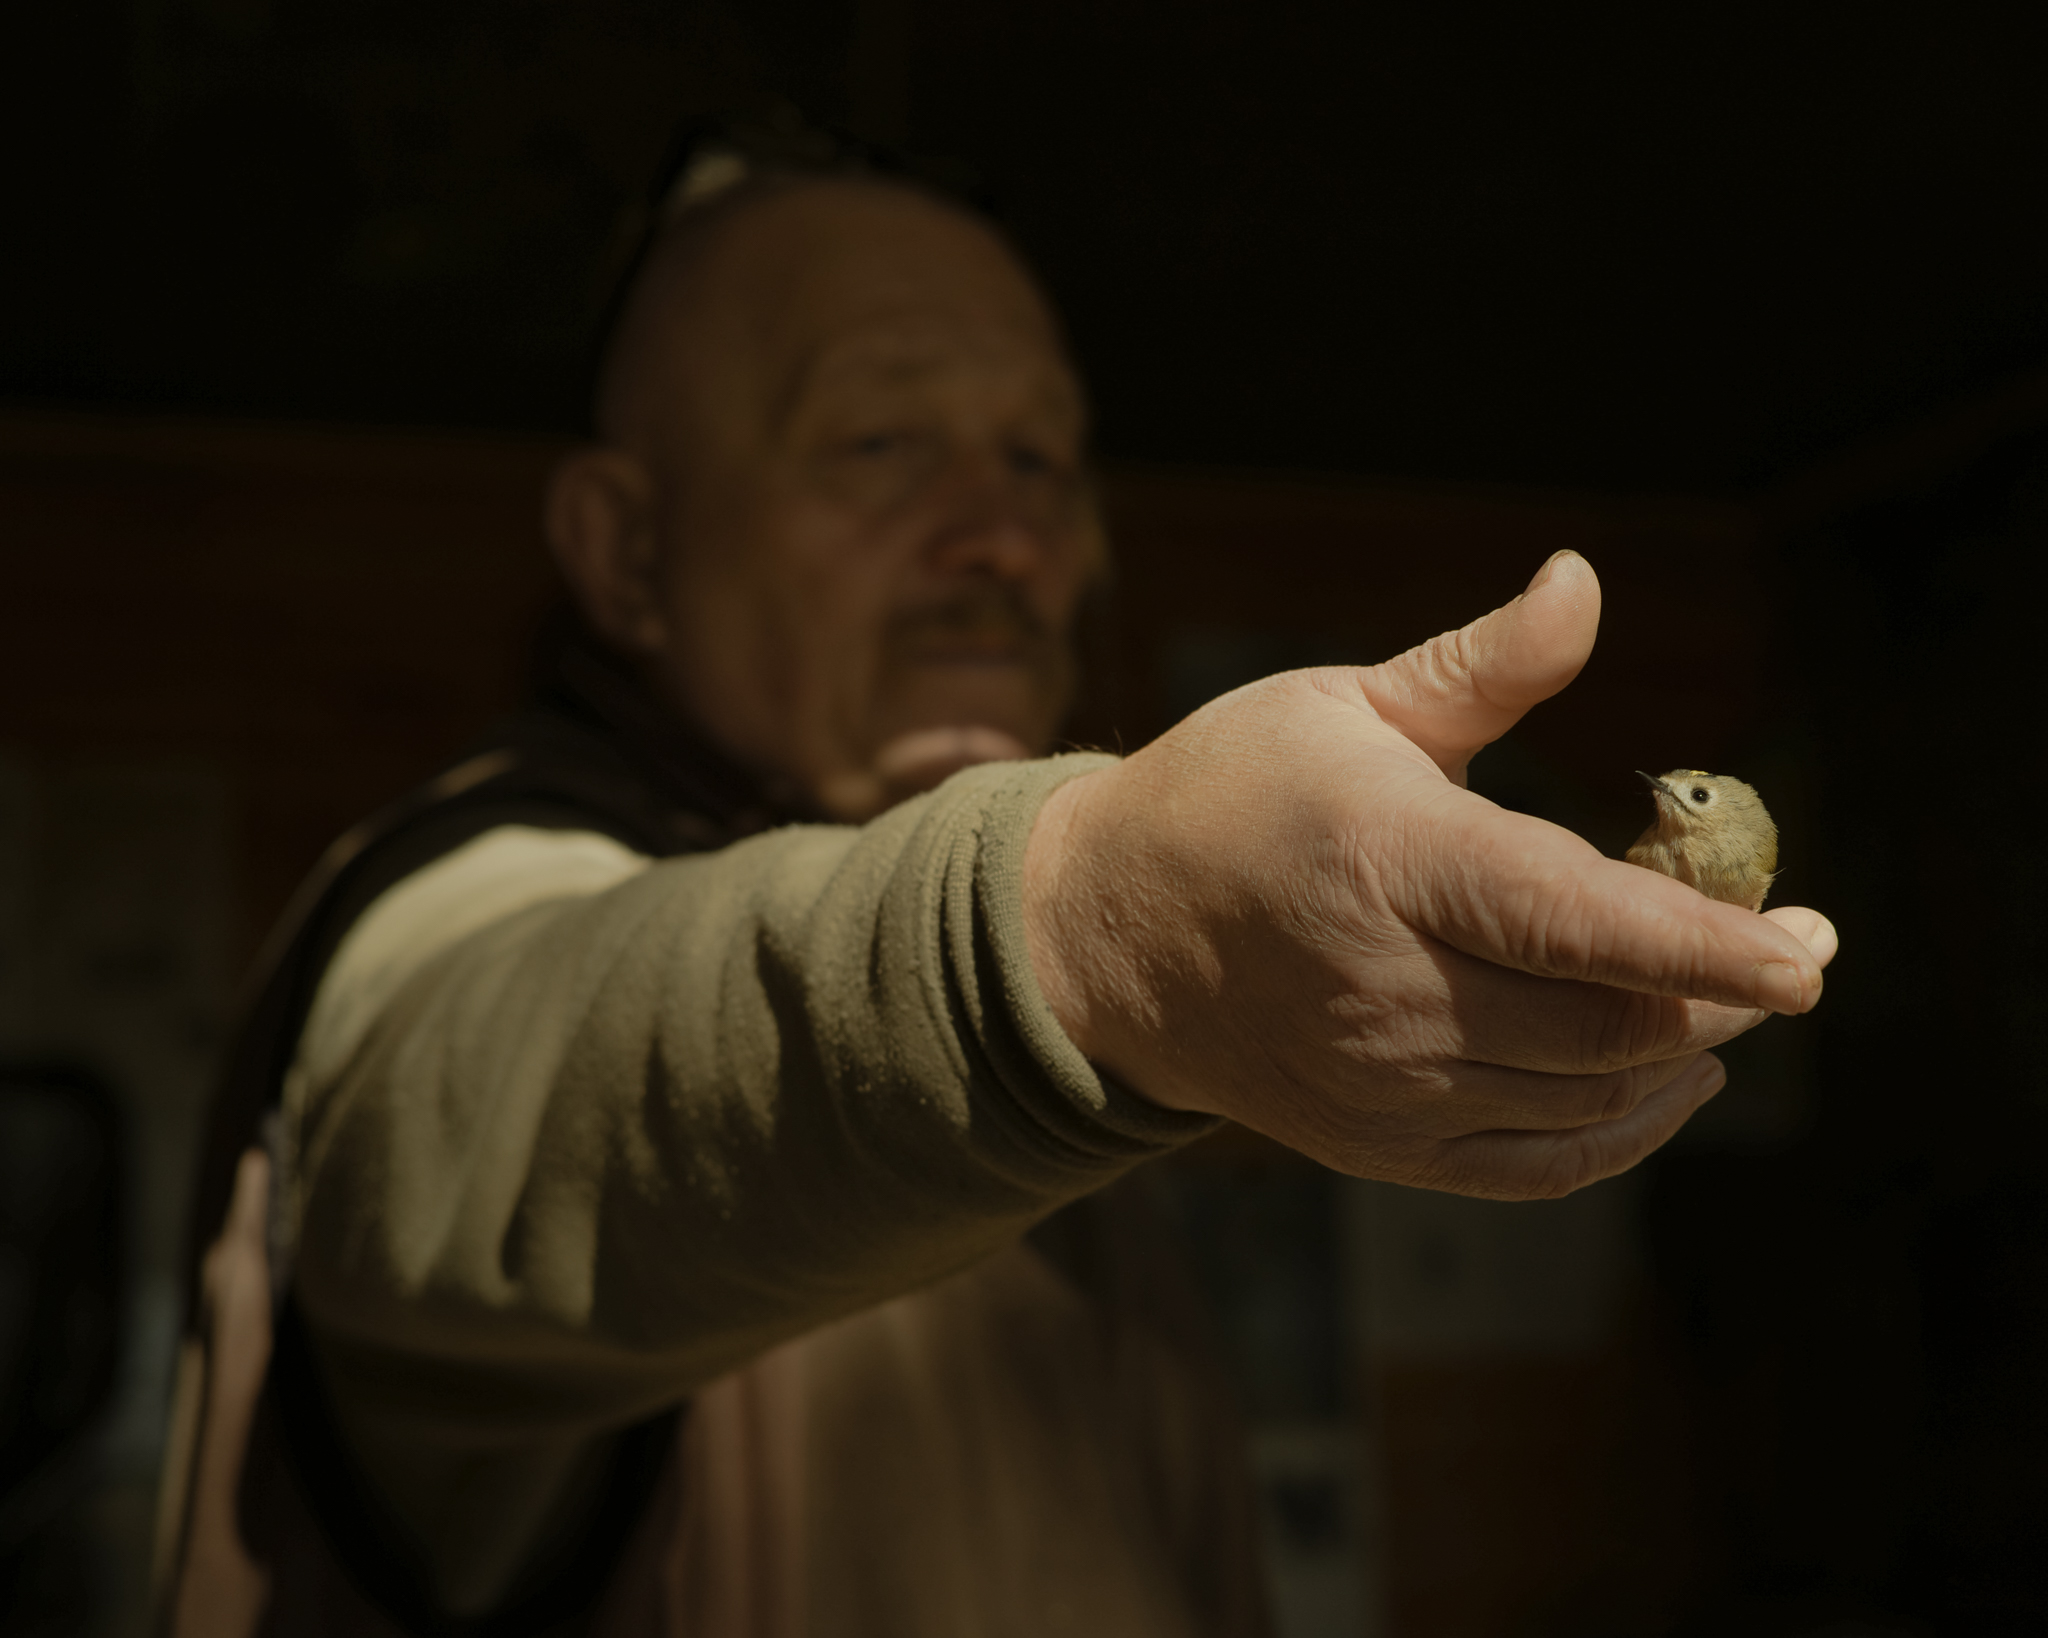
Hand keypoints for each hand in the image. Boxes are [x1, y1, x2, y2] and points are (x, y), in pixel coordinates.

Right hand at [1023, 551, 1836, 1198]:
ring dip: (1687, 1051)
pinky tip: (1670, 1080)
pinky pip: (1538, 1165)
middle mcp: (1385, 989)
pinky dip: (1624, 1132)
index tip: (1810, 952)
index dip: (1705, 941)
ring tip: (1731, 995)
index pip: (1572, 921)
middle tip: (1791, 947)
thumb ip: (1482, 664)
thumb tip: (1585, 580)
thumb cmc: (1231, 793)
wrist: (1105, 935)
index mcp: (1384, 859)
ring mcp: (1380, 1083)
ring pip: (1589, 1097)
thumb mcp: (1342, 703)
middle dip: (1726, 993)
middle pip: (1607, 1025)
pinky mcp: (1377, 1143)